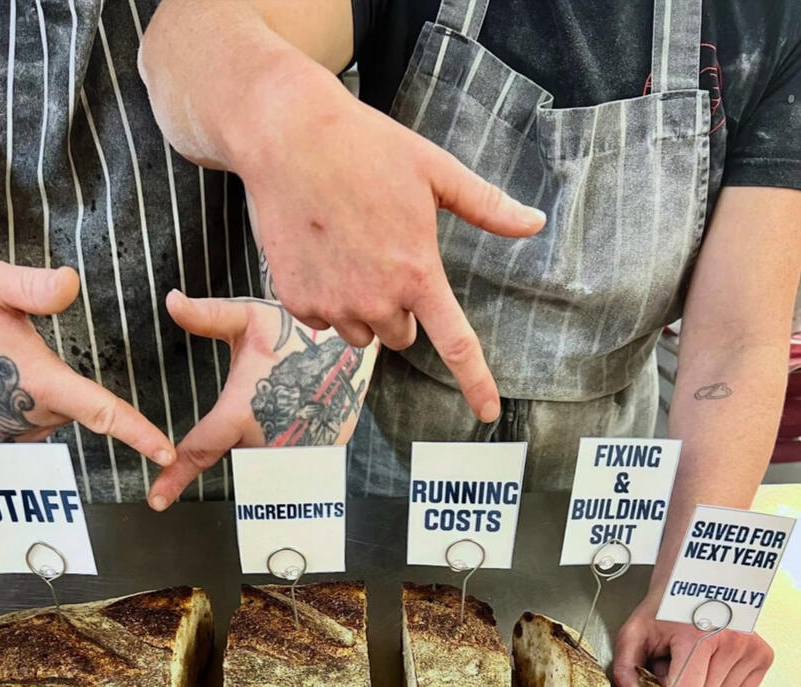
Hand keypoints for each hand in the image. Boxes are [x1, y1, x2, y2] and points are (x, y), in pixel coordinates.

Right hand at [0, 259, 175, 463]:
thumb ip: (33, 287)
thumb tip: (71, 282)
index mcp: (39, 381)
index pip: (103, 411)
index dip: (139, 433)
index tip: (167, 453)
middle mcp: (23, 416)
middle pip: (71, 407)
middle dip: (58, 381)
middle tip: (11, 346)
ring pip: (42, 419)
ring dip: (32, 395)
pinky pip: (10, 429)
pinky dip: (6, 408)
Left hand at [148, 291, 376, 508]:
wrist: (353, 344)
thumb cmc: (296, 329)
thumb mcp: (247, 318)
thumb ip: (206, 316)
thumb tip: (170, 300)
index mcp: (242, 410)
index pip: (200, 450)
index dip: (175, 476)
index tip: (157, 500)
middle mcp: (269, 439)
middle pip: (235, 449)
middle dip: (240, 427)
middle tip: (265, 390)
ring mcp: (299, 450)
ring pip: (264, 456)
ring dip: (265, 433)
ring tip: (285, 399)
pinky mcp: (323, 452)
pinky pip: (294, 454)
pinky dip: (292, 436)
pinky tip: (304, 407)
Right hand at [230, 62, 544, 422]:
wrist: (287, 138)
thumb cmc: (365, 147)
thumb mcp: (435, 170)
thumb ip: (486, 206)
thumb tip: (535, 222)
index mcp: (416, 272)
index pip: (455, 343)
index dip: (475, 381)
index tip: (488, 412)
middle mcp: (376, 299)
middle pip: (401, 335)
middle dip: (399, 309)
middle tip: (383, 256)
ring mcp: (333, 304)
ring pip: (360, 333)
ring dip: (361, 307)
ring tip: (347, 251)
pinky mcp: (297, 302)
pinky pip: (322, 321)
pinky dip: (325, 299)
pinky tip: (320, 255)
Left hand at [613, 597, 773, 686]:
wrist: (693, 586)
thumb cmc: (664, 610)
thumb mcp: (634, 633)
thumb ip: (625, 670)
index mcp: (698, 636)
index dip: (666, 684)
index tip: (663, 664)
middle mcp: (730, 641)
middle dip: (683, 684)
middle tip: (678, 656)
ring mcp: (750, 648)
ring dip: (702, 686)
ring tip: (695, 656)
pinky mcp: (762, 655)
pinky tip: (713, 661)